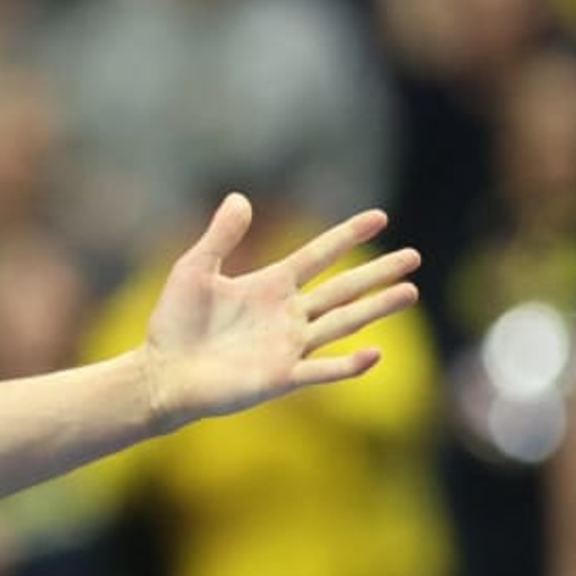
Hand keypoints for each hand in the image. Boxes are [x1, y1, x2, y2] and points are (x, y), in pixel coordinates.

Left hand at [140, 196, 419, 424]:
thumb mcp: (195, 269)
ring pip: (343, 323)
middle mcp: (287, 315)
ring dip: (376, 308)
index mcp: (270, 286)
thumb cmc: (174, 323)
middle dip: (377, 272)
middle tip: (414, 257)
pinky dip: (348, 365)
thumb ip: (220, 236)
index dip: (347, 236)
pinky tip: (375, 353)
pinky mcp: (281, 378)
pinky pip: (321, 371)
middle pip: (342, 289)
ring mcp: (288, 347)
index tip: (379, 217)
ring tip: (410, 291)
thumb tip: (240, 197)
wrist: (161, 373)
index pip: (318, 255)